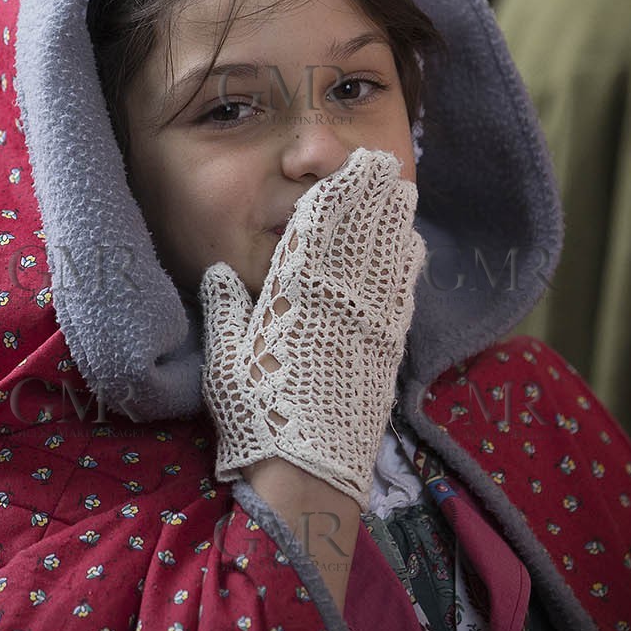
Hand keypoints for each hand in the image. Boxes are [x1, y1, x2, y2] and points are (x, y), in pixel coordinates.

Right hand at [199, 147, 424, 506]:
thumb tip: (219, 272)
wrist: (311, 469)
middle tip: (380, 161)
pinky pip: (402, 291)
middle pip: (359, 233)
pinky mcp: (389, 348)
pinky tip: (411, 243)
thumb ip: (225, 310)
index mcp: (295, 296)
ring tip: (399, 187)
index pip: (318, 230)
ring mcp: (370, 322)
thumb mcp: (226, 360)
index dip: (333, 193)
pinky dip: (407, 262)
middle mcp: (339, 299)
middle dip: (370, 194)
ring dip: (393, 219)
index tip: (343, 166)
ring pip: (386, 256)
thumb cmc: (259, 415)